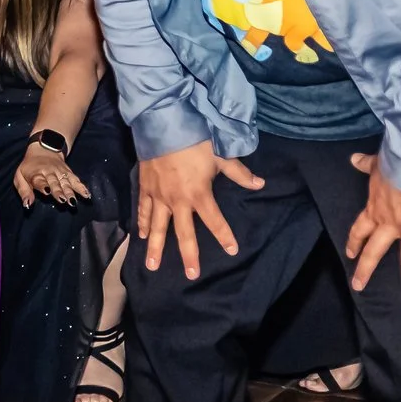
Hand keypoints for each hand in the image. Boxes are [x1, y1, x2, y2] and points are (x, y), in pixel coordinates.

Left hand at [14, 144, 91, 207]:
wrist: (43, 150)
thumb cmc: (29, 167)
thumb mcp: (19, 176)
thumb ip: (23, 191)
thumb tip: (27, 204)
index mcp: (35, 173)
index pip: (39, 180)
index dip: (43, 185)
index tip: (46, 192)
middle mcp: (49, 172)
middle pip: (54, 182)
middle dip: (59, 191)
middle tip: (64, 201)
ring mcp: (60, 172)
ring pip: (66, 182)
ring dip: (71, 192)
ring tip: (73, 201)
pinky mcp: (68, 173)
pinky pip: (76, 180)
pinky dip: (82, 187)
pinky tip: (87, 195)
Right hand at [135, 141, 258, 279]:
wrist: (162, 126)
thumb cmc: (194, 141)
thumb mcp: (220, 156)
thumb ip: (239, 173)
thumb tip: (259, 184)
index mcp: (199, 195)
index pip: (215, 221)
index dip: (224, 236)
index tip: (232, 250)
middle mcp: (178, 201)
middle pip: (184, 233)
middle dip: (189, 255)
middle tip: (191, 275)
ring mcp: (159, 196)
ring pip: (157, 227)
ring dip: (155, 248)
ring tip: (152, 266)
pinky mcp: (145, 188)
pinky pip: (144, 210)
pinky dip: (143, 224)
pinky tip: (141, 236)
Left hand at [344, 152, 400, 307]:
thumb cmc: (394, 163)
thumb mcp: (376, 165)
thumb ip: (365, 165)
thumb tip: (353, 158)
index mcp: (374, 210)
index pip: (360, 229)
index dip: (355, 241)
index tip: (350, 253)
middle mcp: (388, 223)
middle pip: (374, 250)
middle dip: (365, 269)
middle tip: (359, 286)